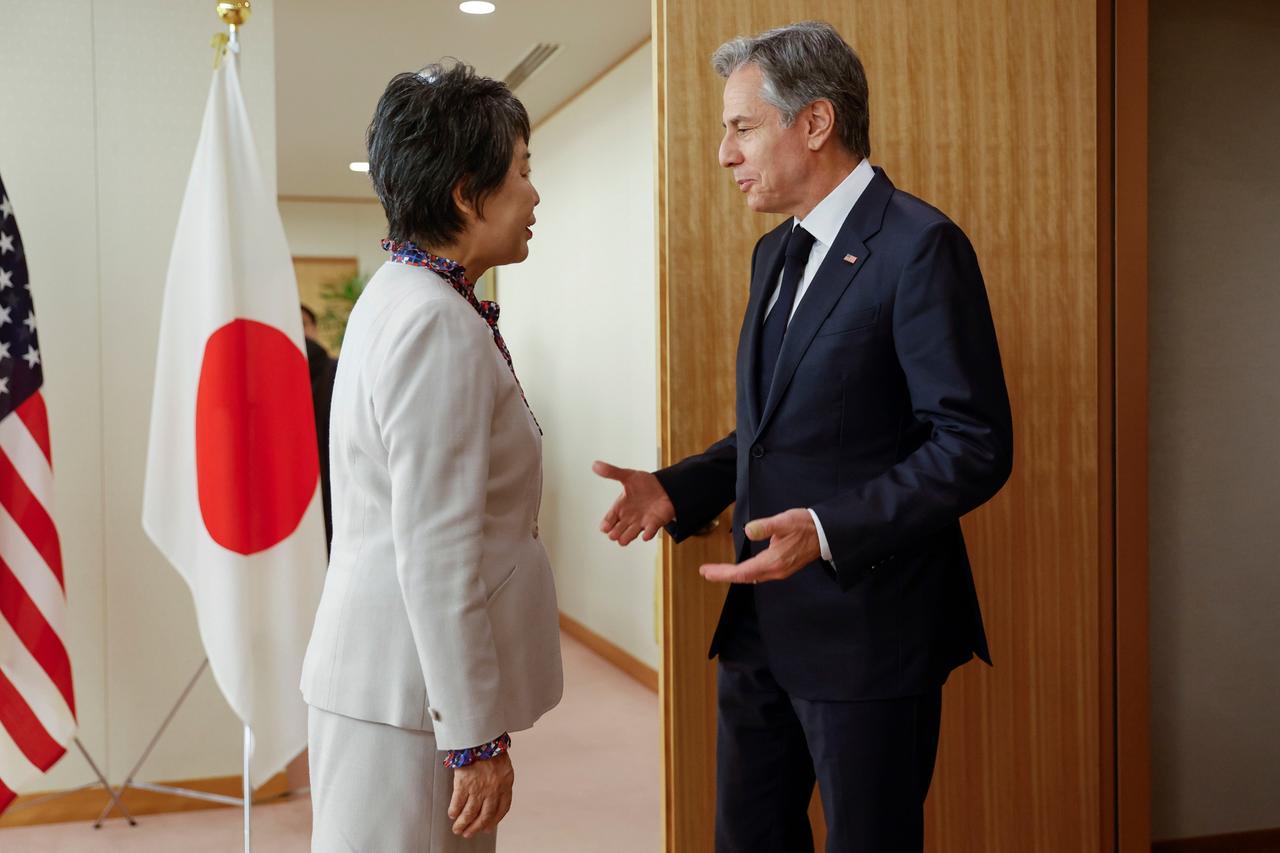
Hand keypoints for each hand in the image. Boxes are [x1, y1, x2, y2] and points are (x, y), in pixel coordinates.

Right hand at [448, 752, 513, 838]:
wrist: (481, 737)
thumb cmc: (491, 748)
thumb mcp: (504, 766)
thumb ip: (501, 782)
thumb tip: (494, 800)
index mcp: (505, 784)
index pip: (502, 809)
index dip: (495, 821)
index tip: (488, 828)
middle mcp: (492, 789)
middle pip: (485, 816)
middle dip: (476, 827)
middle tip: (468, 833)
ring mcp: (478, 788)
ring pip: (469, 813)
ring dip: (462, 824)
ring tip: (457, 829)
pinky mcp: (463, 783)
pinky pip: (457, 802)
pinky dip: (454, 810)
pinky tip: (452, 814)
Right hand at [592, 460, 675, 545]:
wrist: (665, 487)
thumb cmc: (645, 484)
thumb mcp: (628, 476)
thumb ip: (612, 472)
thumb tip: (595, 464)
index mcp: (620, 507)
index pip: (608, 521)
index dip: (606, 525)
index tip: (605, 527)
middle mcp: (628, 518)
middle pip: (616, 532)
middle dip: (614, 534)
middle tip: (614, 533)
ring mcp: (641, 522)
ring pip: (629, 536)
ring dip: (626, 538)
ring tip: (623, 539)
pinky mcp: (654, 523)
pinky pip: (649, 532)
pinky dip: (647, 534)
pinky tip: (645, 535)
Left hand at [698, 509, 820, 583]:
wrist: (827, 533)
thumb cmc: (806, 525)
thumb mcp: (785, 521)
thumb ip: (766, 526)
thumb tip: (749, 530)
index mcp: (773, 561)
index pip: (742, 572)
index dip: (723, 573)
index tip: (706, 571)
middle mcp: (776, 570)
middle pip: (745, 577)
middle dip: (725, 575)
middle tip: (707, 572)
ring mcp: (781, 571)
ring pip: (753, 577)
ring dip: (735, 575)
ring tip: (719, 572)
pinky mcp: (784, 568)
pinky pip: (760, 574)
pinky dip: (747, 573)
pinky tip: (743, 570)